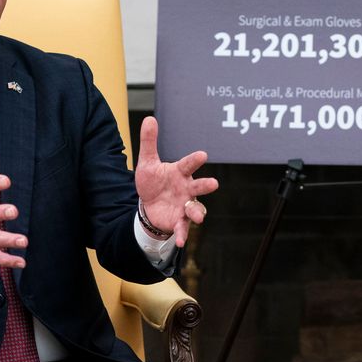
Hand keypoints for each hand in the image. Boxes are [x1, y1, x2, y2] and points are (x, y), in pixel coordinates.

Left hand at [134, 116, 218, 246]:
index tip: (202, 155)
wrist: (149, 205)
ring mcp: (185, 206)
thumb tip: (149, 118)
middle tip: (214, 184)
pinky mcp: (180, 221)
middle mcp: (187, 189)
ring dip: (197, 212)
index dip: (195, 160)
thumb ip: (149, 142)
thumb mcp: (147, 162)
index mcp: (180, 172)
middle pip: (199, 186)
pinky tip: (180, 242)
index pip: (188, 164)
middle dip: (206, 185)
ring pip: (196, 209)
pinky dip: (183, 235)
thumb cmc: (153, 181)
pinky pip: (184, 228)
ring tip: (196, 216)